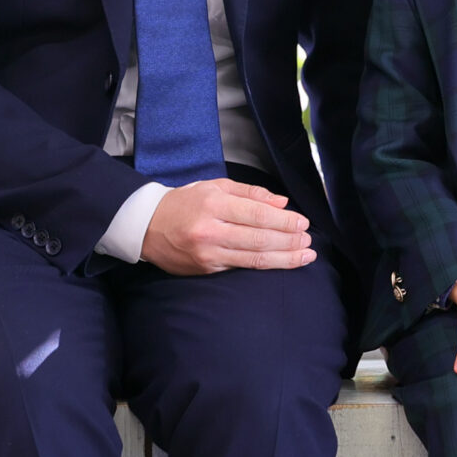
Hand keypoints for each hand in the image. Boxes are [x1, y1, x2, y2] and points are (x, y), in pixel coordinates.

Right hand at [140, 179, 315, 275]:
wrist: (147, 227)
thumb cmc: (185, 202)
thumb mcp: (215, 186)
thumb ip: (250, 193)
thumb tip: (281, 203)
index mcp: (213, 205)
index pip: (256, 215)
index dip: (283, 221)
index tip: (303, 223)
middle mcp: (211, 231)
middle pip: (258, 239)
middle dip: (289, 242)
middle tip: (309, 242)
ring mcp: (208, 254)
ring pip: (254, 258)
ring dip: (284, 259)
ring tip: (305, 256)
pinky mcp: (207, 270)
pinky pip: (241, 267)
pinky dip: (265, 265)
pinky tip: (281, 263)